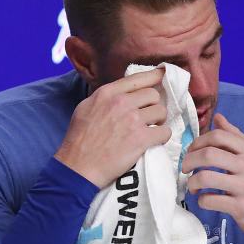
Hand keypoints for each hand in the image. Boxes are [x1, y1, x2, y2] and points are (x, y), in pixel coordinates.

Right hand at [55, 68, 171, 188]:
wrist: (78, 167)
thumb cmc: (79, 140)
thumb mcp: (86, 107)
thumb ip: (105, 97)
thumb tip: (123, 92)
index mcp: (107, 93)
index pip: (138, 78)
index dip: (154, 76)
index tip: (162, 76)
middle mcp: (121, 103)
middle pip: (153, 94)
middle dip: (153, 105)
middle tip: (149, 116)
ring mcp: (133, 120)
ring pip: (161, 112)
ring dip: (159, 121)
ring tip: (151, 129)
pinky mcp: (141, 139)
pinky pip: (165, 132)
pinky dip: (162, 136)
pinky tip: (155, 140)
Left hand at [181, 113, 243, 243]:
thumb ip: (236, 137)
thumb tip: (218, 118)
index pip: (219, 135)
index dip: (198, 141)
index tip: (192, 151)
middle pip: (208, 154)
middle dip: (189, 160)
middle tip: (185, 168)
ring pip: (205, 177)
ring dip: (192, 182)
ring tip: (193, 186)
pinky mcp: (241, 207)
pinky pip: (210, 200)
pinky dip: (201, 200)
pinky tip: (205, 200)